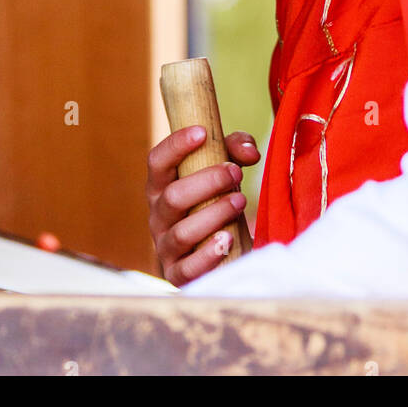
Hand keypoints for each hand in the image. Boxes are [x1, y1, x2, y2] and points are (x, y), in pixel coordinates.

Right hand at [147, 127, 259, 286]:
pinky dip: (208, 254)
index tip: (202, 133)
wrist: (218, 250)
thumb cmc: (215, 200)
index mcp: (162, 185)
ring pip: (183, 232)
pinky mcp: (178, 274)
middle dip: (207, 181)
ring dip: (214, 213)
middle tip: (235, 173)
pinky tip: (228, 239)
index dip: (176, 145)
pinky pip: (188, 268)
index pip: (157, 161)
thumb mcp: (224, 169)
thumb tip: (250, 151)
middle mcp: (158, 215)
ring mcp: (166, 246)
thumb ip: (236, 149)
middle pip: (173, 196)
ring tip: (240, 201)